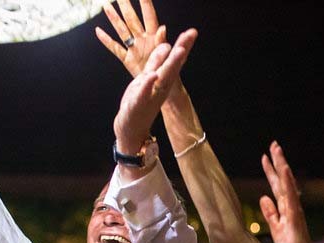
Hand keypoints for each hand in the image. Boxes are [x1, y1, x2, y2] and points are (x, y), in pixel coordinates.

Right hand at [96, 0, 167, 78]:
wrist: (162, 88)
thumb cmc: (169, 71)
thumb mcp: (166, 56)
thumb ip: (162, 41)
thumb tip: (163, 28)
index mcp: (154, 37)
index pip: (149, 16)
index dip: (145, 3)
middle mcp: (143, 39)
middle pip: (132, 19)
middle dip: (125, 5)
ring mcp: (134, 48)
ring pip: (122, 30)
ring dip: (114, 19)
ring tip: (106, 6)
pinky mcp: (128, 59)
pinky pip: (116, 48)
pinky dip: (107, 40)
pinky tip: (99, 31)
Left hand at [112, 28, 197, 153]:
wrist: (130, 129)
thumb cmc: (139, 103)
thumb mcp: (146, 79)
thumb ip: (155, 62)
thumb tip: (166, 45)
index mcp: (161, 81)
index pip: (174, 61)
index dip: (183, 46)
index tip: (192, 32)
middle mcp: (159, 88)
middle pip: (171, 68)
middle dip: (180, 52)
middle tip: (190, 37)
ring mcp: (150, 97)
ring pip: (161, 79)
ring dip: (170, 65)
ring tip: (177, 50)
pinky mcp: (137, 105)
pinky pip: (143, 94)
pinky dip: (148, 85)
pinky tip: (153, 76)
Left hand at [260, 142, 317, 242]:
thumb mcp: (275, 226)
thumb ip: (270, 212)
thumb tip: (263, 197)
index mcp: (285, 207)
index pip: (276, 185)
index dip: (271, 171)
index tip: (266, 157)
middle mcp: (290, 204)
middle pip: (282, 180)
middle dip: (277, 162)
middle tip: (273, 145)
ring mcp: (294, 208)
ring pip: (287, 183)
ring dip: (282, 167)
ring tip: (277, 151)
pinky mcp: (294, 215)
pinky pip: (291, 196)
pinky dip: (288, 182)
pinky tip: (285, 171)